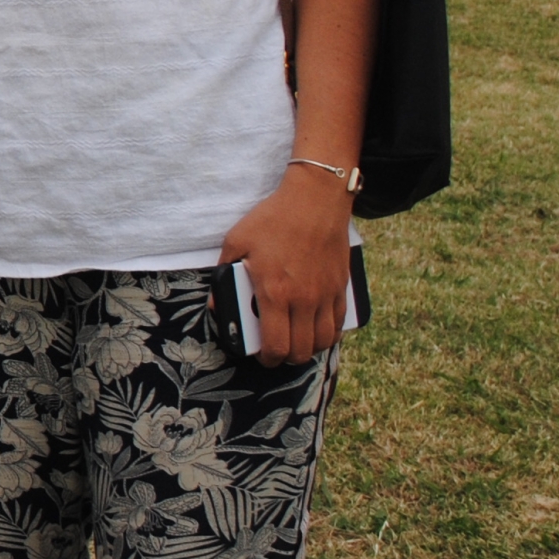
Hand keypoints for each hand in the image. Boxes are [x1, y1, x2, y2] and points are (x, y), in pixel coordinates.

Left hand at [222, 165, 354, 364]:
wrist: (315, 200)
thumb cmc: (273, 219)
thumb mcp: (236, 242)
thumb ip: (224, 276)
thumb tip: (217, 304)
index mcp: (275, 293)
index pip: (276, 345)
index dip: (268, 359)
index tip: (261, 356)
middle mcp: (303, 300)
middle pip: (301, 351)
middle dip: (287, 359)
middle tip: (276, 352)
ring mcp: (325, 295)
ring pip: (323, 341)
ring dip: (308, 349)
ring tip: (296, 342)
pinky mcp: (341, 286)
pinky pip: (338, 323)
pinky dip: (328, 333)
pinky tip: (316, 329)